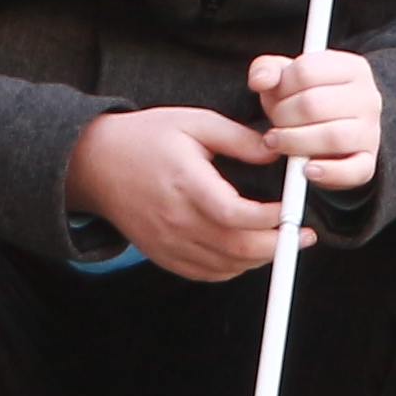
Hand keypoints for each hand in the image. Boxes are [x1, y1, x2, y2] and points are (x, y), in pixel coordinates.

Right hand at [69, 105, 302, 284]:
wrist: (95, 163)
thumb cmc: (145, 138)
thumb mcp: (194, 122)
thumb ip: (238, 137)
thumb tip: (277, 149)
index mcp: (186, 183)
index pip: (235, 214)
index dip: (270, 218)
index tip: (290, 209)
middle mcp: (176, 219)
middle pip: (236, 248)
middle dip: (277, 245)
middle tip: (301, 235)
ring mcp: (168, 242)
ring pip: (226, 266)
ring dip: (259, 258)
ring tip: (280, 241)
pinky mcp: (162, 255)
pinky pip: (206, 273)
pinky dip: (233, 268)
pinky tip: (247, 252)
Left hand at [248, 46, 381, 194]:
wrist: (335, 133)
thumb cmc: (306, 99)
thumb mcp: (285, 78)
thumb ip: (266, 70)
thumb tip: (259, 81)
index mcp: (351, 67)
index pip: (305, 70)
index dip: (280, 87)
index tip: (276, 97)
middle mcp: (368, 97)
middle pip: (314, 104)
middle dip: (282, 116)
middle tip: (273, 124)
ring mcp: (371, 131)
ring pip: (333, 137)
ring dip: (295, 142)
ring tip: (276, 143)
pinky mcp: (368, 162)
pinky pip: (352, 170)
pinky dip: (328, 172)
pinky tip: (307, 169)